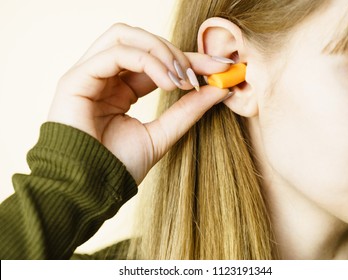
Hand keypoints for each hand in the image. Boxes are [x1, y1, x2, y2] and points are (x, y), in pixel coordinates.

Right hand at [48, 23, 229, 183]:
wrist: (90, 190)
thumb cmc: (119, 167)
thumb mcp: (163, 134)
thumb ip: (188, 110)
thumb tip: (221, 88)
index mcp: (121, 90)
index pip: (156, 62)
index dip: (189, 60)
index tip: (220, 67)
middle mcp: (105, 78)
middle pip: (141, 42)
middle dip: (176, 52)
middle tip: (200, 74)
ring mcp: (89, 75)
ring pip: (126, 37)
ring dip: (162, 51)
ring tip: (182, 79)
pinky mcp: (76, 78)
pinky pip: (116, 53)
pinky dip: (148, 61)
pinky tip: (168, 83)